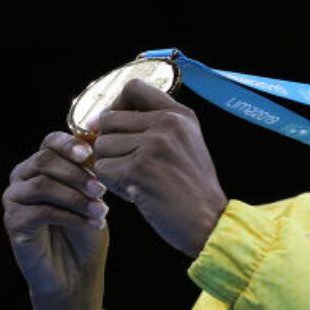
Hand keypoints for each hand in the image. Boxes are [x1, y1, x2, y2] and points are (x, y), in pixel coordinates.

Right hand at [4, 131, 108, 309]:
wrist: (75, 275)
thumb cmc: (84, 233)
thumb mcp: (91, 198)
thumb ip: (88, 174)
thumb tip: (95, 150)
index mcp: (40, 167)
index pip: (49, 143)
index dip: (68, 143)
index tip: (89, 153)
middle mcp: (22, 180)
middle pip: (43, 160)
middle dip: (76, 173)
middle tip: (101, 190)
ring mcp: (14, 201)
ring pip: (42, 184)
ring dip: (75, 196)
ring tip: (101, 210)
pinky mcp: (13, 223)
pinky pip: (41, 211)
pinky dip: (70, 216)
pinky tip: (91, 223)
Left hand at [92, 79, 227, 257]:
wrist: (209, 222)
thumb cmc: (191, 189)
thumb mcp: (184, 144)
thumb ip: (153, 126)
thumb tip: (101, 119)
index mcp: (179, 114)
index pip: (133, 87)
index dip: (114, 105)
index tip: (113, 126)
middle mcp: (167, 123)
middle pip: (107, 120)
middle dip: (109, 145)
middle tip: (127, 166)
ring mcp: (153, 144)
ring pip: (101, 145)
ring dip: (110, 167)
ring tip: (135, 181)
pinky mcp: (139, 168)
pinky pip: (102, 169)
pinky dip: (112, 185)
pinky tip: (135, 193)